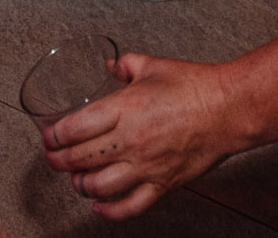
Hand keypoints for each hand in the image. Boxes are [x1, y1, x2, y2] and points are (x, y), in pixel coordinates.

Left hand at [42, 53, 242, 220]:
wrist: (229, 109)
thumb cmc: (195, 86)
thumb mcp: (152, 65)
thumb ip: (125, 66)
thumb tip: (108, 67)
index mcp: (124, 108)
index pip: (73, 129)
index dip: (53, 136)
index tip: (48, 137)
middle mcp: (130, 140)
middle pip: (79, 159)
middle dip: (58, 161)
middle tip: (53, 157)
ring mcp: (146, 166)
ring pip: (98, 186)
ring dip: (80, 185)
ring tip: (76, 179)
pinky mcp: (163, 183)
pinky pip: (130, 206)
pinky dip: (110, 211)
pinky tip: (100, 207)